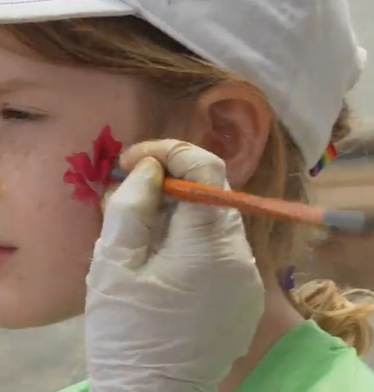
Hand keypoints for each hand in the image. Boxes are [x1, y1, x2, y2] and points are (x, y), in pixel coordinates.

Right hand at [85, 140, 263, 391]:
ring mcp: (250, 278)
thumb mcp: (114, 265)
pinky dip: (192, 237)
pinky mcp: (246, 295)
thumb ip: (132, 206)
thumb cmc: (127, 333)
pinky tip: (162, 256)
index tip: (132, 162)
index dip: (169, 152)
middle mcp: (242, 256)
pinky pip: (221, 248)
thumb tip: (151, 168)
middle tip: (128, 190)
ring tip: (140, 227)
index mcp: (211, 246)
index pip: (206, 168)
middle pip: (211, 193)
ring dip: (179, 210)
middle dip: (170, 182)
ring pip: (215, 219)